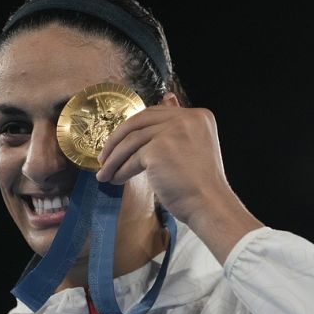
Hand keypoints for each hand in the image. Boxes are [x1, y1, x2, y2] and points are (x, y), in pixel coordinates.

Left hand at [95, 97, 262, 263]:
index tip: (120, 141)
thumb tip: (158, 108)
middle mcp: (186, 118)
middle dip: (117, 139)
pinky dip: (120, 170)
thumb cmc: (200, 184)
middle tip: (104, 156)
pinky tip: (117, 179)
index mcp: (197, 115)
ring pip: (131, 141)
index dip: (134, 127)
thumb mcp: (192, 148)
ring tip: (105, 173)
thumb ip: (176, 129)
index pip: (155, 113)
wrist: (209, 204)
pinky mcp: (158, 148)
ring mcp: (172, 131)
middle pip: (139, 122)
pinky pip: (131, 158)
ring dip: (114, 159)